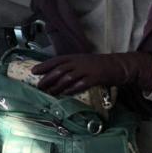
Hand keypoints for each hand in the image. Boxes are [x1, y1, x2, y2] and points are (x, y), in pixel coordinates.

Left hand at [32, 52, 151, 95]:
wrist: (118, 65)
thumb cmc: (98, 65)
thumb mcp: (82, 62)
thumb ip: (71, 67)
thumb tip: (55, 75)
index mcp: (75, 57)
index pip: (56, 60)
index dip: (44, 65)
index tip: (33, 71)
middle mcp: (79, 62)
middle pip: (59, 70)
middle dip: (47, 78)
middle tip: (39, 86)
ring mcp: (87, 70)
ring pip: (68, 77)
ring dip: (57, 86)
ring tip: (49, 93)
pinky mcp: (94, 78)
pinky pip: (80, 84)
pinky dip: (71, 89)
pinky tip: (65, 94)